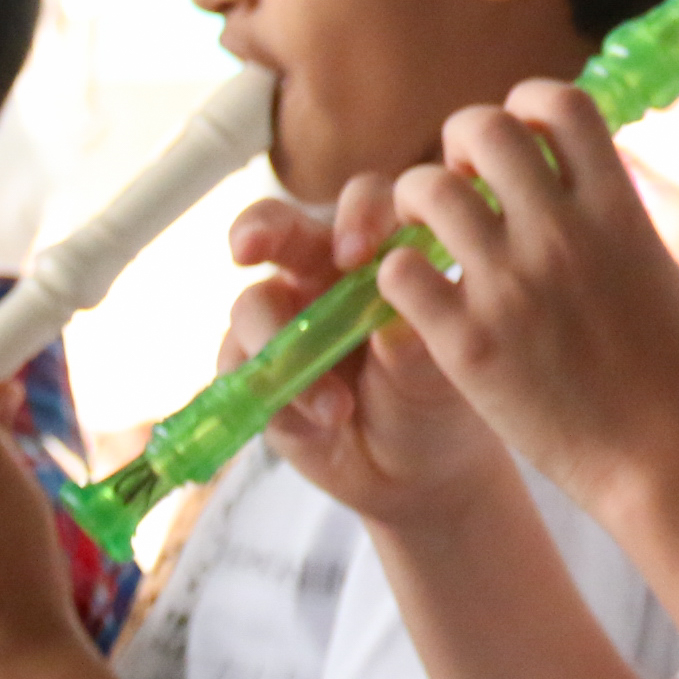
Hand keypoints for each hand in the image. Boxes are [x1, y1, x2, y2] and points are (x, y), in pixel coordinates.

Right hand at [228, 188, 510, 529]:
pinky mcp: (252, 369)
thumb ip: (417, 344)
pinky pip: (237, 367)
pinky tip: (316, 423)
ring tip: (337, 407)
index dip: (357, 216)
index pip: (362, 206)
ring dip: (281, 348)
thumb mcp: (440, 374)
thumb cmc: (438, 401)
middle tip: (249, 248)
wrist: (418, 472)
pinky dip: (272, 394)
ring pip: (252, 304)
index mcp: (379, 255)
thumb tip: (390, 323)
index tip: (358, 252)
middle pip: (277, 226)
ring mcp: (281, 320)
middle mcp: (321, 275)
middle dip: (258, 229)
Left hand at [370, 84, 678, 523]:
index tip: (521, 141)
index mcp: (618, 211)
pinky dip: (398, 274)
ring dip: (415, 202)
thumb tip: (581, 169)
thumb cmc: (673, 373)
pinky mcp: (469, 344)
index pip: (561, 103)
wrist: (665, 461)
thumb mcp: (657, 269)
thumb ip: (613, 214)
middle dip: (459, 144)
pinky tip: (420, 295)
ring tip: (428, 235)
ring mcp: (512, 288)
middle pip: (482, 127)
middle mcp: (563, 236)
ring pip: (423, 189)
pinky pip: (399, 271)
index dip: (528, 105)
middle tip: (462, 183)